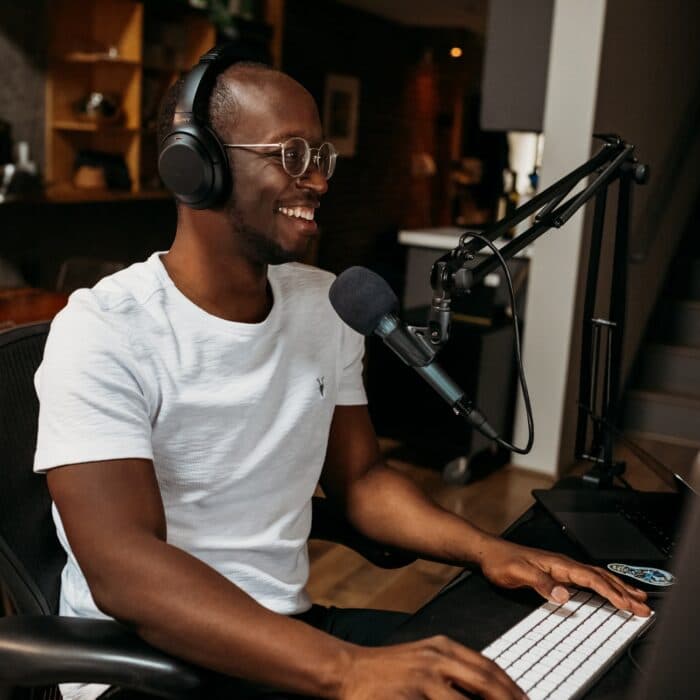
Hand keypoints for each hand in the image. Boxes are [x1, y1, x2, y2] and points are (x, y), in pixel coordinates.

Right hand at [340, 636, 525, 698]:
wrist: (348, 670)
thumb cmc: (388, 669)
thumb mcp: (423, 657)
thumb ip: (452, 669)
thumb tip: (484, 688)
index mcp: (442, 647)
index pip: (487, 666)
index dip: (510, 687)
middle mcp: (436, 660)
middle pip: (484, 683)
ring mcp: (422, 680)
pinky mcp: (409, 698)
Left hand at [479, 539, 650, 616]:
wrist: (488, 552)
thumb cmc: (501, 561)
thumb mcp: (519, 574)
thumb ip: (542, 584)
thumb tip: (564, 596)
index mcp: (559, 564)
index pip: (592, 579)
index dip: (612, 593)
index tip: (629, 605)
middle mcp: (563, 564)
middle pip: (601, 577)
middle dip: (624, 591)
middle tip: (645, 606)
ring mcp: (561, 567)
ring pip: (597, 576)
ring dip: (618, 587)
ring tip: (637, 597)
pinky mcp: (556, 572)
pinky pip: (587, 579)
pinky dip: (603, 585)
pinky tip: (608, 589)